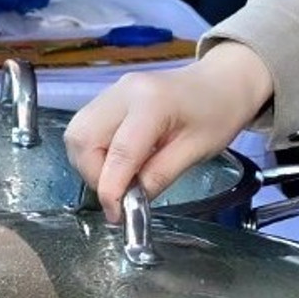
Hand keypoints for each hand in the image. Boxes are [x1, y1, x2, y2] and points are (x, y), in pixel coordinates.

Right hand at [67, 42, 275, 210]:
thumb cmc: (217, 114)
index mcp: (153, 103)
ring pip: (77, 133)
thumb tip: (131, 201)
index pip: (120, 152)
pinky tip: (117, 161)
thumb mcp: (197, 151)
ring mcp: (112, 91)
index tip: (116, 215)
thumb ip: (160, 175)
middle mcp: (123, 92)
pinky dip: (93, 152)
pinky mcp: (107, 97)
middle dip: (93, 174)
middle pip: (83, 138)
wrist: (221, 82)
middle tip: (119, 195)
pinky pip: (85, 127)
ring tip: (118, 178)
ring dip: (89, 163)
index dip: (112, 189)